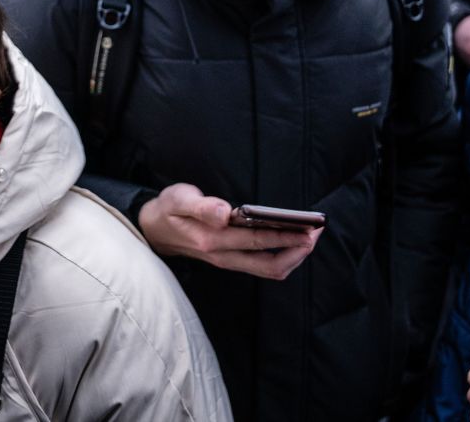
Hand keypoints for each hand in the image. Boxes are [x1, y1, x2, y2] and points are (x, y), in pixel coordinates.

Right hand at [138, 183, 322, 279]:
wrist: (152, 229)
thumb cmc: (169, 210)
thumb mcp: (178, 200)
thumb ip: (201, 206)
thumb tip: (224, 212)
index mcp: (212, 240)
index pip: (257, 241)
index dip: (286, 236)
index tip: (308, 228)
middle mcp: (223, 256)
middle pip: (270, 264)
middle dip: (298, 249)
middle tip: (317, 231)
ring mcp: (227, 261)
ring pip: (268, 269)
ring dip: (293, 256)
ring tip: (310, 236)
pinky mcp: (230, 260)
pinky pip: (262, 266)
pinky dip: (282, 257)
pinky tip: (292, 243)